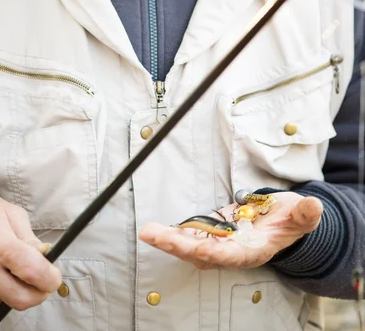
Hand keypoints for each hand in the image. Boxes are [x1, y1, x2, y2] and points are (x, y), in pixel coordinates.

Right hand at [0, 188, 61, 309]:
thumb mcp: (11, 214)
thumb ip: (30, 239)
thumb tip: (47, 259)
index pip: (30, 270)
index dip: (49, 278)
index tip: (55, 277)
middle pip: (19, 297)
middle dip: (38, 293)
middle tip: (44, 280)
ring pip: (5, 300)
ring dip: (16, 288)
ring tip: (9, 264)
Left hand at [139, 192, 322, 269]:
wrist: (283, 220)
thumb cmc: (291, 219)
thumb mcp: (302, 215)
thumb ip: (305, 214)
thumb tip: (313, 206)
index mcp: (253, 250)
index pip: (231, 255)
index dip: (215, 253)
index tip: (200, 249)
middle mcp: (233, 251)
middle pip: (202, 253)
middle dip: (178, 245)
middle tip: (154, 235)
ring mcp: (221, 242)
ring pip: (191, 246)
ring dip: (170, 240)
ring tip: (149, 231)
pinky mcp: (213, 230)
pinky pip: (190, 235)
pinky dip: (174, 233)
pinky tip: (157, 229)